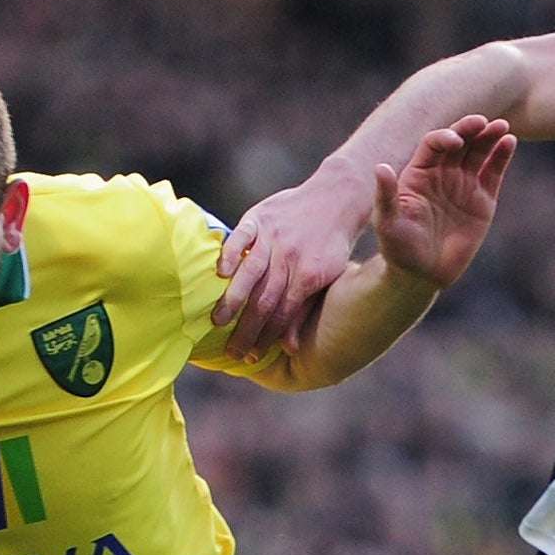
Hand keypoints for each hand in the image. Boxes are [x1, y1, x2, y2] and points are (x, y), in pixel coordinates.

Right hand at [212, 157, 378, 363]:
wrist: (337, 198)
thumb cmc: (330, 244)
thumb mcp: (327, 277)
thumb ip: (304, 309)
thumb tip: (291, 348)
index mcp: (309, 276)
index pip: (283, 314)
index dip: (267, 338)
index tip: (250, 357)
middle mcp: (290, 257)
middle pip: (265, 299)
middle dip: (247, 329)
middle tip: (231, 351)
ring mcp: (274, 236)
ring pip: (250, 272)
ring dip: (233, 298)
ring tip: (217, 321)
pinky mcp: (260, 217)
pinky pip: (242, 235)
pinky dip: (230, 253)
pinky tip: (219, 272)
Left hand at [370, 117, 513, 292]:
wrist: (422, 274)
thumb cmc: (398, 248)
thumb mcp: (387, 222)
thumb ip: (386, 195)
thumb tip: (380, 167)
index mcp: (419, 172)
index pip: (433, 144)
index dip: (444, 137)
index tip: (455, 141)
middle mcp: (442, 173)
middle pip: (459, 141)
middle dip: (470, 129)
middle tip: (482, 122)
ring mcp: (464, 184)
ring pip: (478, 152)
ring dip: (489, 137)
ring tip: (501, 127)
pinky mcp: (483, 199)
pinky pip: (494, 172)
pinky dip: (502, 156)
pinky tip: (509, 142)